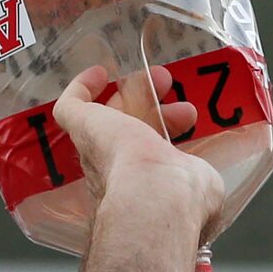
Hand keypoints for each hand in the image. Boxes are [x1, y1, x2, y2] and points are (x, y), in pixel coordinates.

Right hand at [50, 63, 220, 225]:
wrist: (155, 197)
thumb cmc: (184, 196)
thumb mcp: (202, 184)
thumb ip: (196, 177)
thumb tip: (200, 178)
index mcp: (142, 188)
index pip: (146, 156)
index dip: (164, 130)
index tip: (185, 114)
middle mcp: (114, 173)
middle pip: (125, 132)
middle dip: (148, 105)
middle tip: (168, 85)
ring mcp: (95, 151)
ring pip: (105, 116)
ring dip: (130, 92)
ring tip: (158, 76)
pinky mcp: (81, 128)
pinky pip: (70, 107)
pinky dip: (81, 88)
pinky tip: (98, 74)